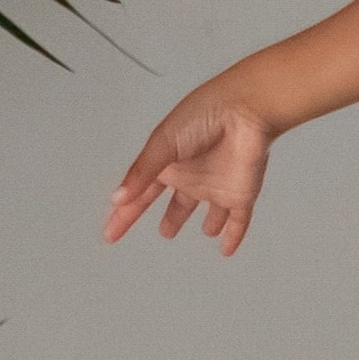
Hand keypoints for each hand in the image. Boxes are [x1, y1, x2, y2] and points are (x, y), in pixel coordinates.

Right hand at [106, 79, 275, 251]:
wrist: (247, 111)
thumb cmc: (205, 115)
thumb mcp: (163, 143)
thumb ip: (141, 172)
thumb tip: (118, 198)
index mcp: (169, 162)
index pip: (142, 194)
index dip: (125, 213)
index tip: (111, 232)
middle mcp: (193, 176)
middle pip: (178, 203)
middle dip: (171, 217)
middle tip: (164, 233)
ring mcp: (218, 186)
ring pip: (211, 211)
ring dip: (207, 223)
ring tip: (204, 231)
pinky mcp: (241, 193)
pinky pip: (238, 221)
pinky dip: (233, 236)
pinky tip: (228, 248)